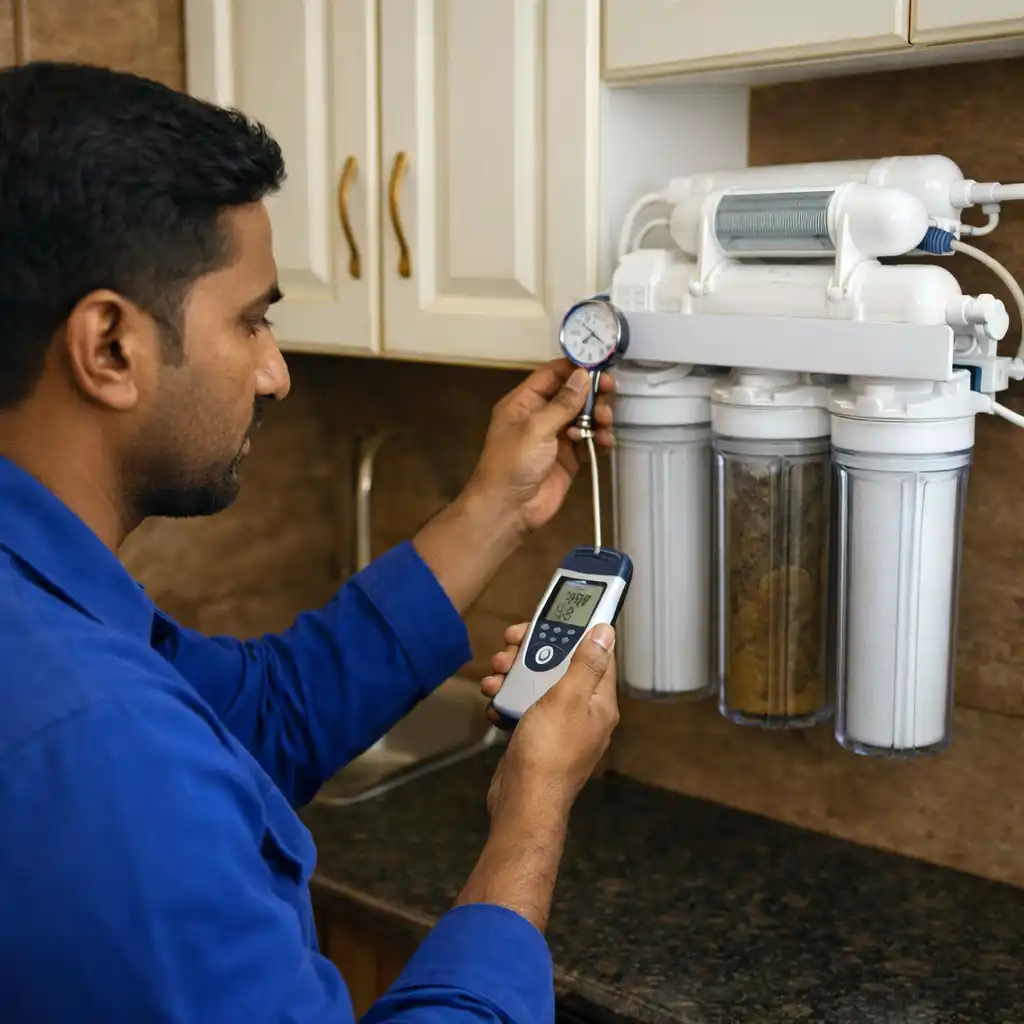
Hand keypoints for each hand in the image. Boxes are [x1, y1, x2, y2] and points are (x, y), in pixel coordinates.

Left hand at [464, 358, 614, 535]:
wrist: (508, 509)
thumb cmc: (512, 464)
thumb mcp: (535, 427)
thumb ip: (562, 402)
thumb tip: (582, 376)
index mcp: (523, 403)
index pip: (552, 375)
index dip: (575, 367)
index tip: (599, 365)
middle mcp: (540, 417)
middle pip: (572, 395)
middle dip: (592, 393)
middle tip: (609, 392)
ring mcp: (555, 438)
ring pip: (584, 417)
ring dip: (598, 417)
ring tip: (604, 423)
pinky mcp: (568, 459)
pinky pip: (589, 442)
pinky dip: (599, 439)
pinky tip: (604, 441)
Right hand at [483, 623, 619, 823]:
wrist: (521, 802)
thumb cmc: (548, 755)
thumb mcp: (568, 699)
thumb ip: (587, 664)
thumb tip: (606, 632)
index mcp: (598, 702)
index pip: (595, 655)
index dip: (574, 633)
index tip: (552, 619)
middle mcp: (581, 712)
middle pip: (559, 665)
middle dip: (532, 652)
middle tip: (511, 646)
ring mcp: (557, 724)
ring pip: (536, 684)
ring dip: (513, 674)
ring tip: (496, 675)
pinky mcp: (534, 735)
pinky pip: (521, 706)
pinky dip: (506, 699)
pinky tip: (495, 702)